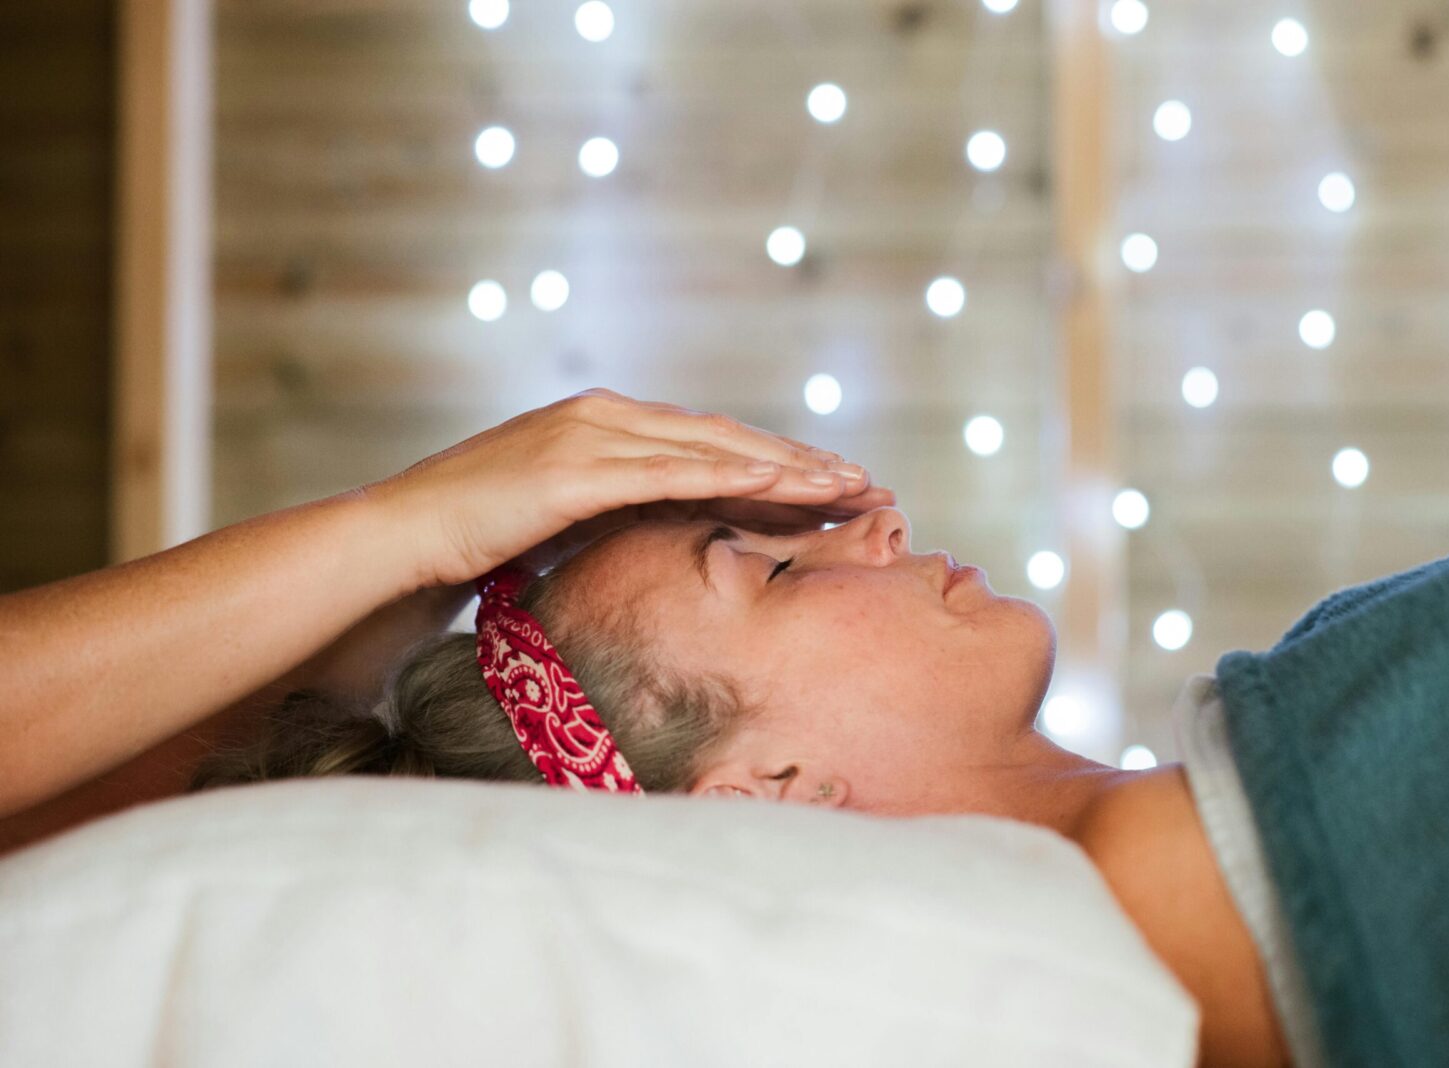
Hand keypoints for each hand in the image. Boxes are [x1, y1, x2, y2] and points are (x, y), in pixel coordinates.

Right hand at [364, 388, 892, 589]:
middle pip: (726, 439)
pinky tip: (780, 483)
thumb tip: (654, 532)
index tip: (832, 487)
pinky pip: (670, 472)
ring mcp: (591, 436)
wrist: (396, 540)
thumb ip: (608, 509)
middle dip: (801, 463)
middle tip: (866, 485)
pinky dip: (730, 475)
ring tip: (848, 487)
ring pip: (712, 449)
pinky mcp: (574, 469)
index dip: (776, 464)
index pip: (709, 444)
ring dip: (786, 468)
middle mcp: (606, 416)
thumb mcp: (557, 519)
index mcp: (604, 425)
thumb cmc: (469, 539)